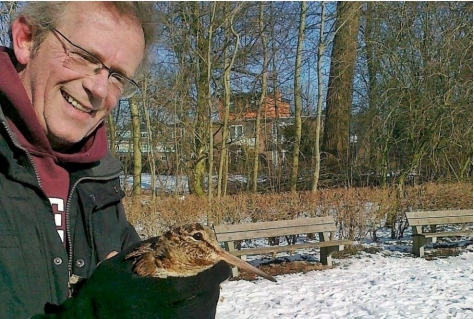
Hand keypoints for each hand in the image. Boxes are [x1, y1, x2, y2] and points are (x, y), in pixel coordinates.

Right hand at [35, 238, 231, 318]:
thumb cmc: (99, 295)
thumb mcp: (114, 269)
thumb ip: (136, 252)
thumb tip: (160, 238)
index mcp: (156, 295)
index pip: (196, 285)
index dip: (215, 276)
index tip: (224, 267)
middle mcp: (166, 315)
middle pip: (203, 304)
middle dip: (214, 290)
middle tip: (216, 280)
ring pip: (200, 317)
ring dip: (208, 304)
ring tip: (207, 293)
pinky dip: (198, 316)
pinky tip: (195, 309)